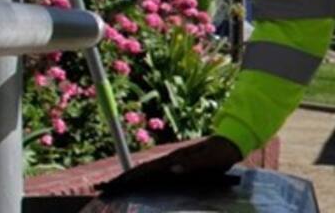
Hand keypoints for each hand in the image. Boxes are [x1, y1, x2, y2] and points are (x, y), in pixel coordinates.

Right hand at [97, 136, 242, 194]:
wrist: (230, 144)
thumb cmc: (220, 153)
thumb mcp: (210, 159)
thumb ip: (194, 163)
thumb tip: (174, 169)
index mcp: (175, 158)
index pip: (148, 169)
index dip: (130, 176)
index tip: (113, 183)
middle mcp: (172, 159)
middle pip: (143, 170)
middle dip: (124, 178)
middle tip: (104, 188)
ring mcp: (175, 162)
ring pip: (149, 172)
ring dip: (132, 180)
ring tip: (116, 189)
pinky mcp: (179, 167)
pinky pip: (158, 175)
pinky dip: (145, 180)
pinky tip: (141, 188)